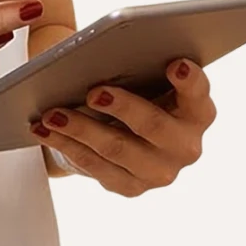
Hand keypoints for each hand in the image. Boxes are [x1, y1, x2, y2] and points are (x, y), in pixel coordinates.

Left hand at [31, 56, 215, 195]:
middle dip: (123, 107)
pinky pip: (96, 167)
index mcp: (198, 111)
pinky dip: (68, 145)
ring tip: (52, 113)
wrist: (122, 131)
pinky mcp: (132, 187)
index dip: (189, 79)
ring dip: (81, 128)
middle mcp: (186, 146)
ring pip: (117, 148)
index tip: (174, 63)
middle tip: (94, 91)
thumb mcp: (145, 77)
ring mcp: (161, 172)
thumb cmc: (138, 93)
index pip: (198, 93)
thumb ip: (140, 66)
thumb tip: (102, 57)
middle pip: (154, 125)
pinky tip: (46, 131)